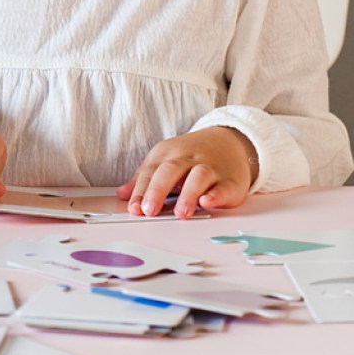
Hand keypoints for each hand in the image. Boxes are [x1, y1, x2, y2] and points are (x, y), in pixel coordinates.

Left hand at [116, 127, 258, 218]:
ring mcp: (210, 168)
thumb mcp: (166, 161)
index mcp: (169, 154)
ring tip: (181, 213)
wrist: (230, 141)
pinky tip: (208, 202)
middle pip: (171, 170)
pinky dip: (216, 194)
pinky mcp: (229, 181)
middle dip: (158, 190)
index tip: (134, 209)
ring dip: (188, 194)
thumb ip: (145, 178)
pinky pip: (223, 187)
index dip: (141, 191)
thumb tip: (123, 195)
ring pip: (198, 176)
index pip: (151, 172)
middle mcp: (189, 159)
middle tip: (150, 210)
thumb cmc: (192, 156)